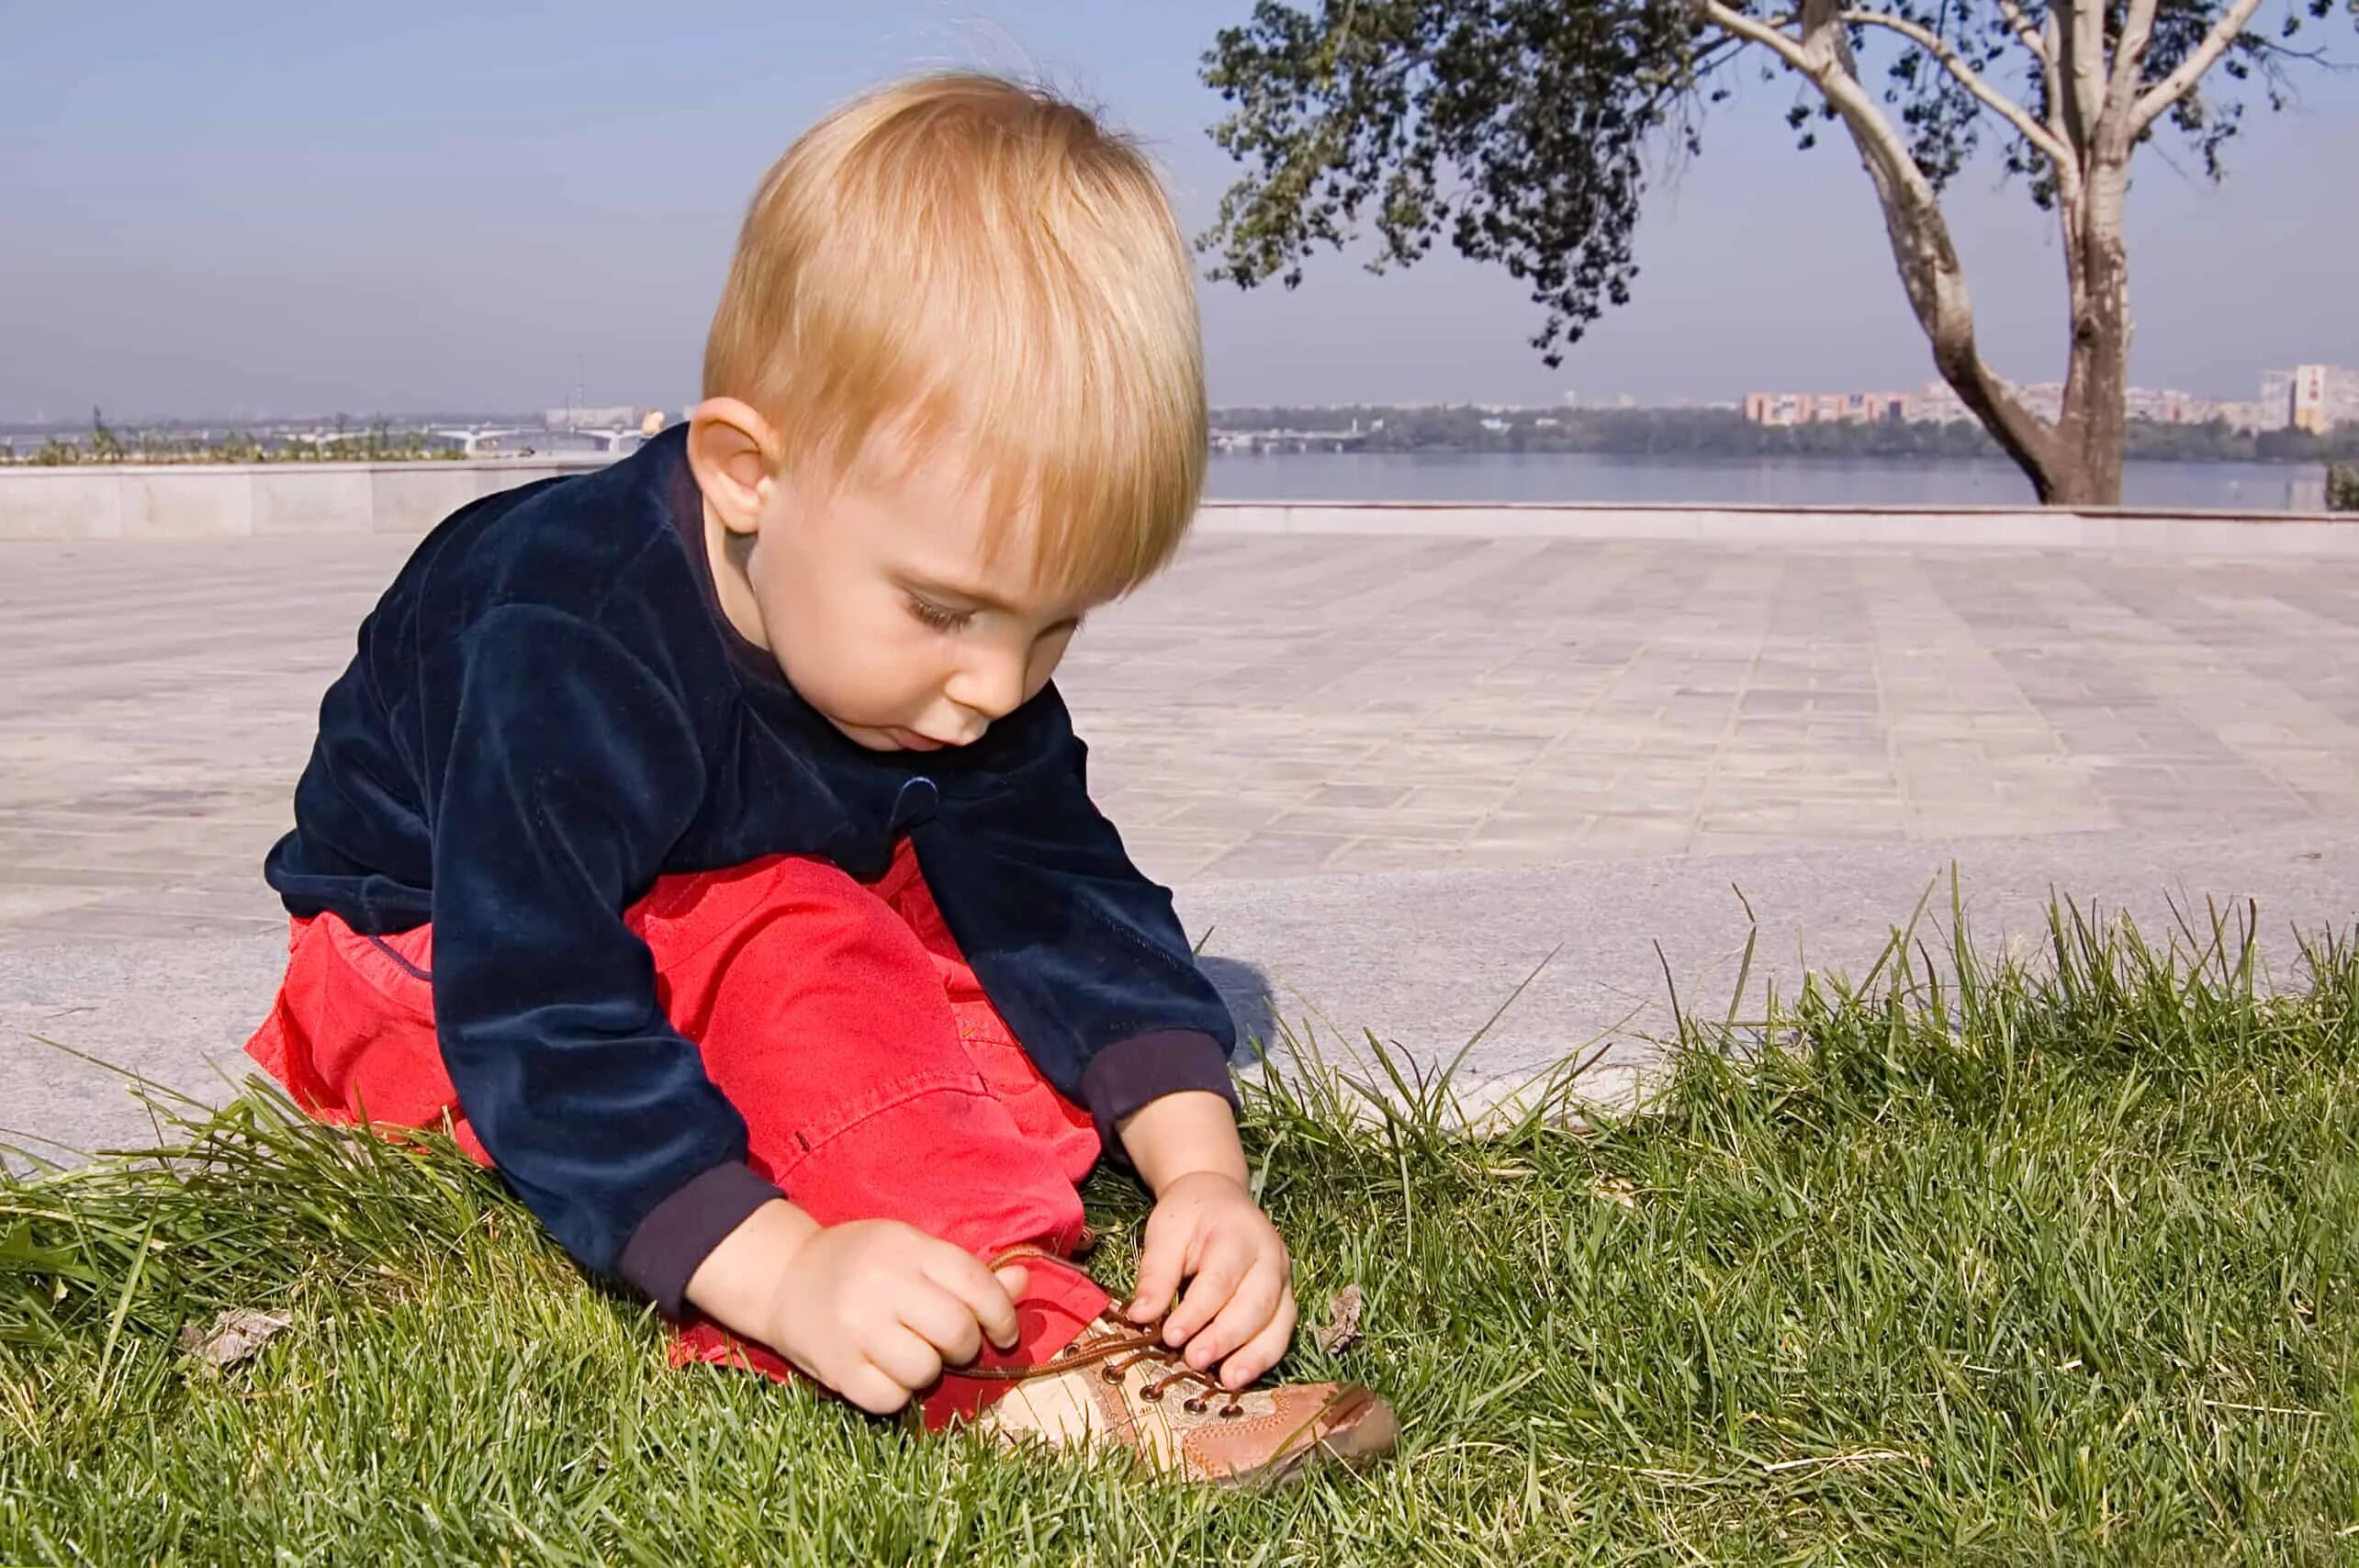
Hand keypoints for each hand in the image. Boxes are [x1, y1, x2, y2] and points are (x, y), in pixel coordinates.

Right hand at [695, 1207, 1026, 1414]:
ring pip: (925, 1370)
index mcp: (906, 1248)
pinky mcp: (835, 1368)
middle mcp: (881, 1284)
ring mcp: (855, 1328)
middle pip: (955, 1331)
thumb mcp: (912, 1250)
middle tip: (953, 1345)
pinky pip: (890, 1399)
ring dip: (929, 1370)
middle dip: (966, 1346)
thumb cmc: (861, 1263)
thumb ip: (965, 1272)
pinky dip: (897, 1393)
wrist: (783, 1278)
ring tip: (913, 1354)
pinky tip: (886, 1372)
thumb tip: (1023, 1285)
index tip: (1003, 1332)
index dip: (1001, 1313)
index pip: (975, 1283)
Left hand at [1125, 1170, 1296, 1389]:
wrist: (1217, 1198)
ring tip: (1228, 1381)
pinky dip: (1264, 1356)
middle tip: (1195, 1360)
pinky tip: (1240, 1376)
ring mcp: (1282, 1279)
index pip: (1220, 1278)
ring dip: (1254, 1355)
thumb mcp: (1165, 1232)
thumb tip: (1140, 1316)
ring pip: (1278, 1321)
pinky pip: (1282, 1331)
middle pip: (1256, 1302)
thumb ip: (1155, 1274)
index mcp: (1239, 1233)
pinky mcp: (1285, 1298)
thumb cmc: (1189, 1216)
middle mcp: (1270, 1256)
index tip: (1170, 1335)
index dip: (1196, 1311)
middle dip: (1226, 1336)